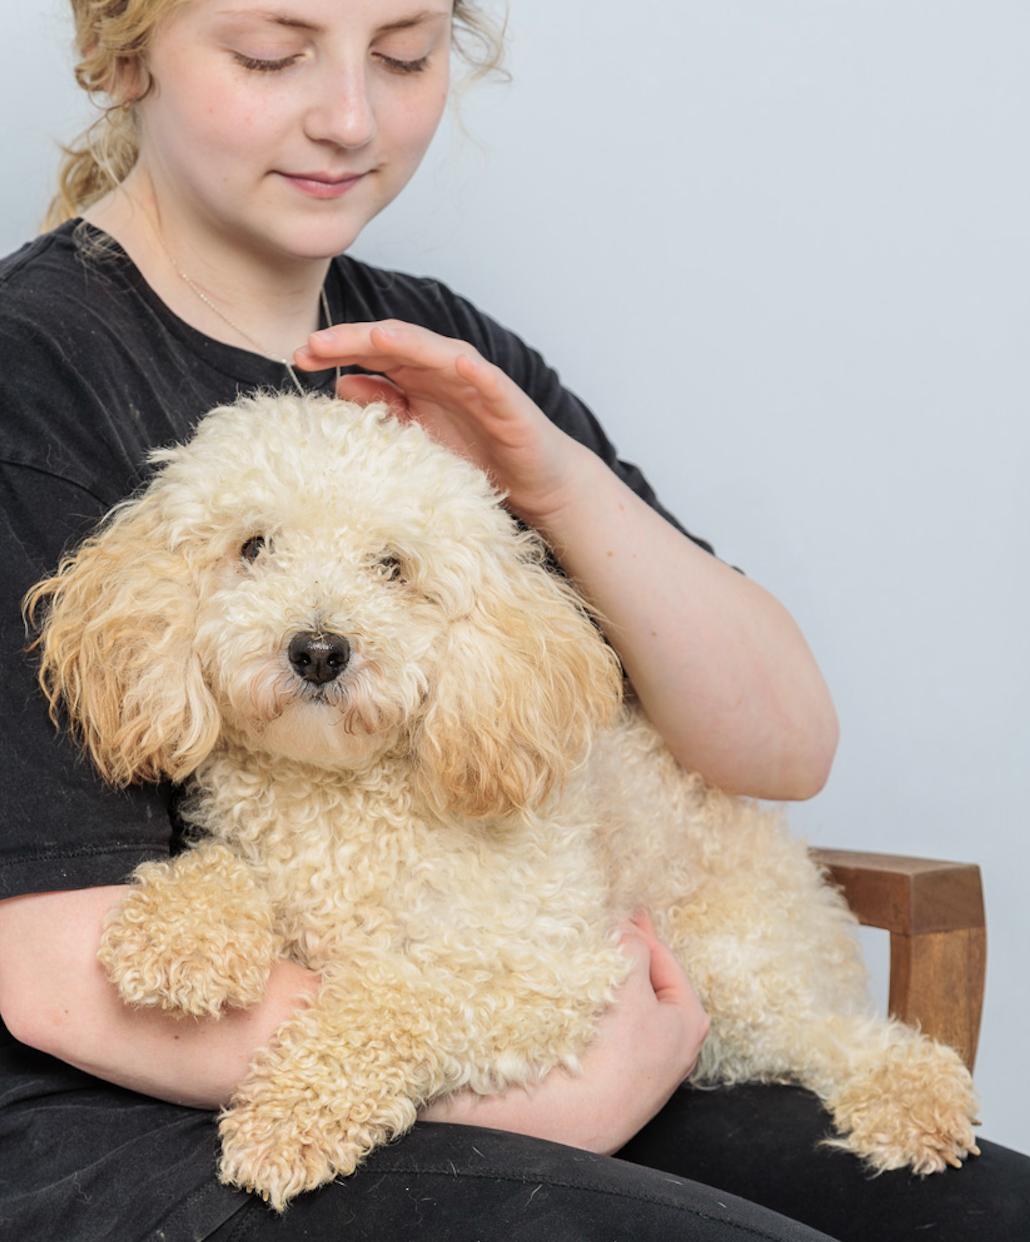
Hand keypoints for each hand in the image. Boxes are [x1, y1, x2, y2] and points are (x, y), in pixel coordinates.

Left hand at [294, 320, 590, 527]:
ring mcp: (477, 383)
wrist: (533, 480)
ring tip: (376, 338)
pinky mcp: (508, 403)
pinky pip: (489, 382)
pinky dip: (474, 370)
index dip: (337, 350)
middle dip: (356, 342)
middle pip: (396, 346)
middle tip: (315, 345)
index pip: (372, 354)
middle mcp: (444, 371)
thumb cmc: (478, 455)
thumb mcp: (418, 435)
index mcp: (419, 378)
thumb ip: (384, 407)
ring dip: (408, 344)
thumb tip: (342, 385)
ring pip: (439, 354)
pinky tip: (458, 363)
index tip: (299, 356)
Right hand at [418, 911, 708, 1155]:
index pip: (662, 957)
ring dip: (606, 981)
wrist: (571, 1124)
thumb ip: (632, 945)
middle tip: (601, 928)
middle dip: (622, 956)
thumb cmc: (611, 1053)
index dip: (637, 928)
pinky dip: (595, 1008)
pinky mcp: (615, 1083)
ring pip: (625, 1007)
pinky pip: (609, 1030)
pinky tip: (574, 998)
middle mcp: (675, 1047)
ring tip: (583, 958)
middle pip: (646, 983)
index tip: (619, 907)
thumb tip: (626, 924)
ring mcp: (645, 1068)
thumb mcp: (629, 985)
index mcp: (689, 1021)